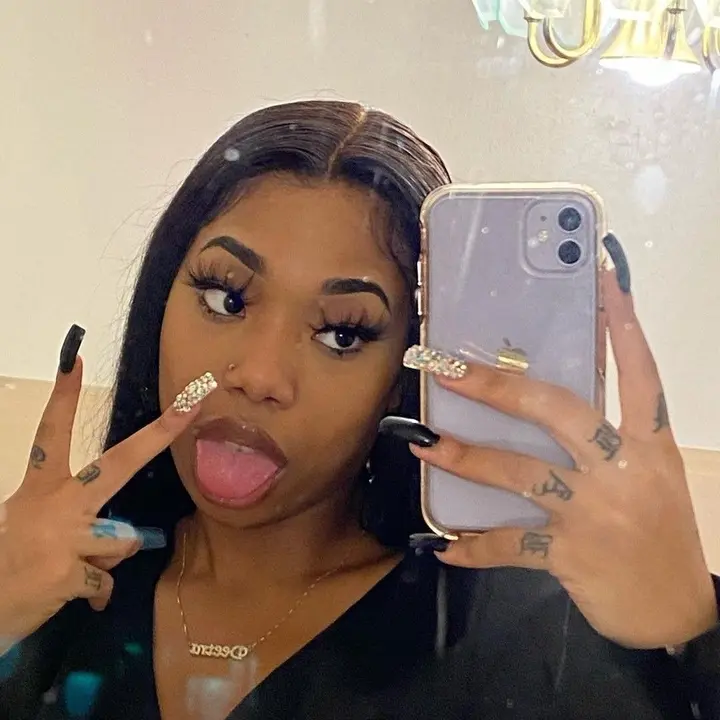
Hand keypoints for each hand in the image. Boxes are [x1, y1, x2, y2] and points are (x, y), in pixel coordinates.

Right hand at [0, 327, 215, 646]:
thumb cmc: (3, 561)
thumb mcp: (27, 525)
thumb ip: (74, 520)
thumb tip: (121, 539)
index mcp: (41, 488)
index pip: (52, 432)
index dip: (64, 395)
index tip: (75, 360)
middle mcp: (59, 505)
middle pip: (121, 462)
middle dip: (160, 433)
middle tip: (192, 405)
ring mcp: (68, 537)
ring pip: (123, 541)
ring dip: (105, 560)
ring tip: (67, 570)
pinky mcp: (72, 572)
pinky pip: (105, 580)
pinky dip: (94, 591)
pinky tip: (67, 593)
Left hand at [407, 245, 716, 648]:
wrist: (676, 613)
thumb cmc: (662, 536)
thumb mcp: (650, 477)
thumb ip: (609, 441)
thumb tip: (547, 405)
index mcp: (649, 446)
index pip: (639, 372)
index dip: (622, 324)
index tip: (601, 277)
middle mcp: (623, 470)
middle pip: (558, 411)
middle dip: (500, 388)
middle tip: (449, 371)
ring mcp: (594, 511)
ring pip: (521, 473)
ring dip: (467, 459)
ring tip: (425, 447)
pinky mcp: (569, 554)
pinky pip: (511, 543)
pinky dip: (474, 547)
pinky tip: (443, 546)